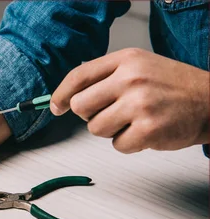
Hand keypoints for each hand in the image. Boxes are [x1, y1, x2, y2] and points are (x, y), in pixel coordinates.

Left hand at [51, 48, 208, 152]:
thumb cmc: (173, 88)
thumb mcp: (140, 67)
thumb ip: (107, 77)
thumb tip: (70, 97)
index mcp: (127, 60)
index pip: (78, 76)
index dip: (61, 94)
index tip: (56, 106)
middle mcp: (131, 79)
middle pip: (81, 106)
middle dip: (90, 115)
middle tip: (111, 113)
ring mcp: (140, 104)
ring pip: (96, 128)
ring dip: (111, 130)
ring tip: (133, 121)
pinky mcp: (148, 130)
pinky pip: (116, 145)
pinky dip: (128, 144)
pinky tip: (145, 131)